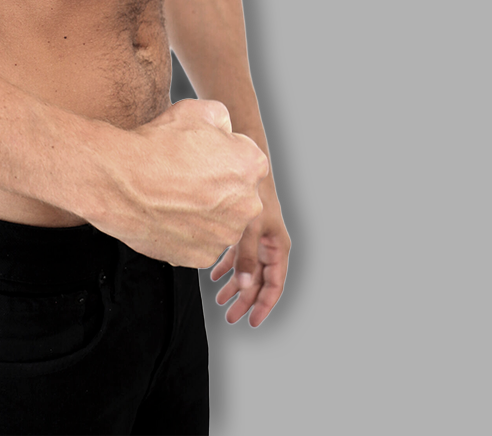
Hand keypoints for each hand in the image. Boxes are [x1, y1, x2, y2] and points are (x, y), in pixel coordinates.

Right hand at [88, 98, 269, 267]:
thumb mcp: (196, 110)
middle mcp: (247, 205)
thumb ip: (223, 119)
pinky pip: (200, 241)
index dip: (221, 153)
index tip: (200, 154)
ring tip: (173, 193)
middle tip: (185, 174)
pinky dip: (187, 230)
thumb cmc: (156, 144)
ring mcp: (224, 234)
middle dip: (218, 185)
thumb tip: (225, 131)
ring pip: (220, 220)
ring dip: (204, 209)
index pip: (247, 160)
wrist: (119, 179)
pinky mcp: (202, 255)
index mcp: (251, 167)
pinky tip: (167, 212)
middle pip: (237, 193)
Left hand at [210, 186, 289, 326]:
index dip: (264, 305)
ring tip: (220, 302)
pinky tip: (214, 276)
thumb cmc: (254, 195)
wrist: (248, 169)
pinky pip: (238, 256)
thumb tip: (243, 285)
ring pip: (247, 271)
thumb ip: (246, 256)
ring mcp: (258, 240)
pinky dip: (227, 267)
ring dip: (235, 287)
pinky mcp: (246, 233)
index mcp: (277, 248)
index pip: (274, 285)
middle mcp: (269, 247)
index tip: (253, 321)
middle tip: (231, 317)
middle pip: (258, 282)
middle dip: (245, 301)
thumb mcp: (249, 228)